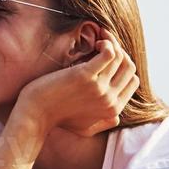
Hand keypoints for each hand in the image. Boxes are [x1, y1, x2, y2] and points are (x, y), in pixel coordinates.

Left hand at [13, 33, 138, 138]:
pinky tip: (96, 42)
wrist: (35, 115)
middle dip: (120, 51)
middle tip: (105, 44)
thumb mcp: (86, 128)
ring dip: (112, 42)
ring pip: (120, 57)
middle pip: (129, 67)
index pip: (133, 81)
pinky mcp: (85, 76)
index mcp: (113, 110)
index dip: (124, 65)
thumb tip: (116, 117)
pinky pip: (109, 53)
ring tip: (99, 40)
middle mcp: (110, 100)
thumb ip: (103, 123)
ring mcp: (99, 88)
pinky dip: (107, 42)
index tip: (110, 57)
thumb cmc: (57, 118)